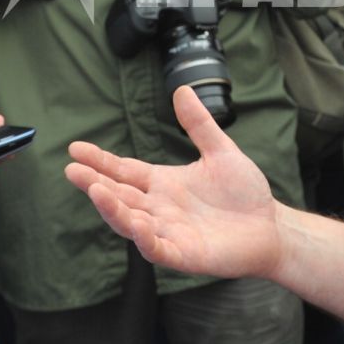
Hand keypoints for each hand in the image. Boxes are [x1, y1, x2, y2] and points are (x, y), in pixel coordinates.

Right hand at [66, 85, 285, 279]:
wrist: (272, 227)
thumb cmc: (245, 193)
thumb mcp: (220, 152)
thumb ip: (199, 125)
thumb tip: (181, 89)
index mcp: (163, 184)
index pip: (124, 171)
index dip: (100, 162)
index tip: (75, 149)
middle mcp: (159, 209)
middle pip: (120, 196)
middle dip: (95, 184)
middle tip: (71, 170)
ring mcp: (169, 233)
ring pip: (131, 222)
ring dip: (112, 209)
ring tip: (95, 192)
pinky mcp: (184, 254)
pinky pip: (158, 249)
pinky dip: (145, 239)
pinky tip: (136, 224)